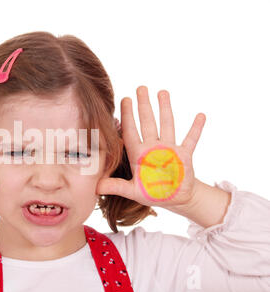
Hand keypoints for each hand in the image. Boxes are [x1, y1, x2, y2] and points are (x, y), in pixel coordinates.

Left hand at [96, 86, 205, 209]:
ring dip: (165, 109)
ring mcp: (170, 149)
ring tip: (162, 92)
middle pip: (147, 122)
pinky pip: (191, 139)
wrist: (175, 199)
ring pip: (167, 125)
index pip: (130, 132)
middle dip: (144, 106)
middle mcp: (153, 147)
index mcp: (139, 155)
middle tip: (140, 88)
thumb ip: (116, 187)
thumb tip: (95, 187)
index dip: (127, 117)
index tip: (124, 100)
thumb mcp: (132, 191)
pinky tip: (200, 115)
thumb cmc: (153, 193)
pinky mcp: (185, 155)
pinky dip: (196, 128)